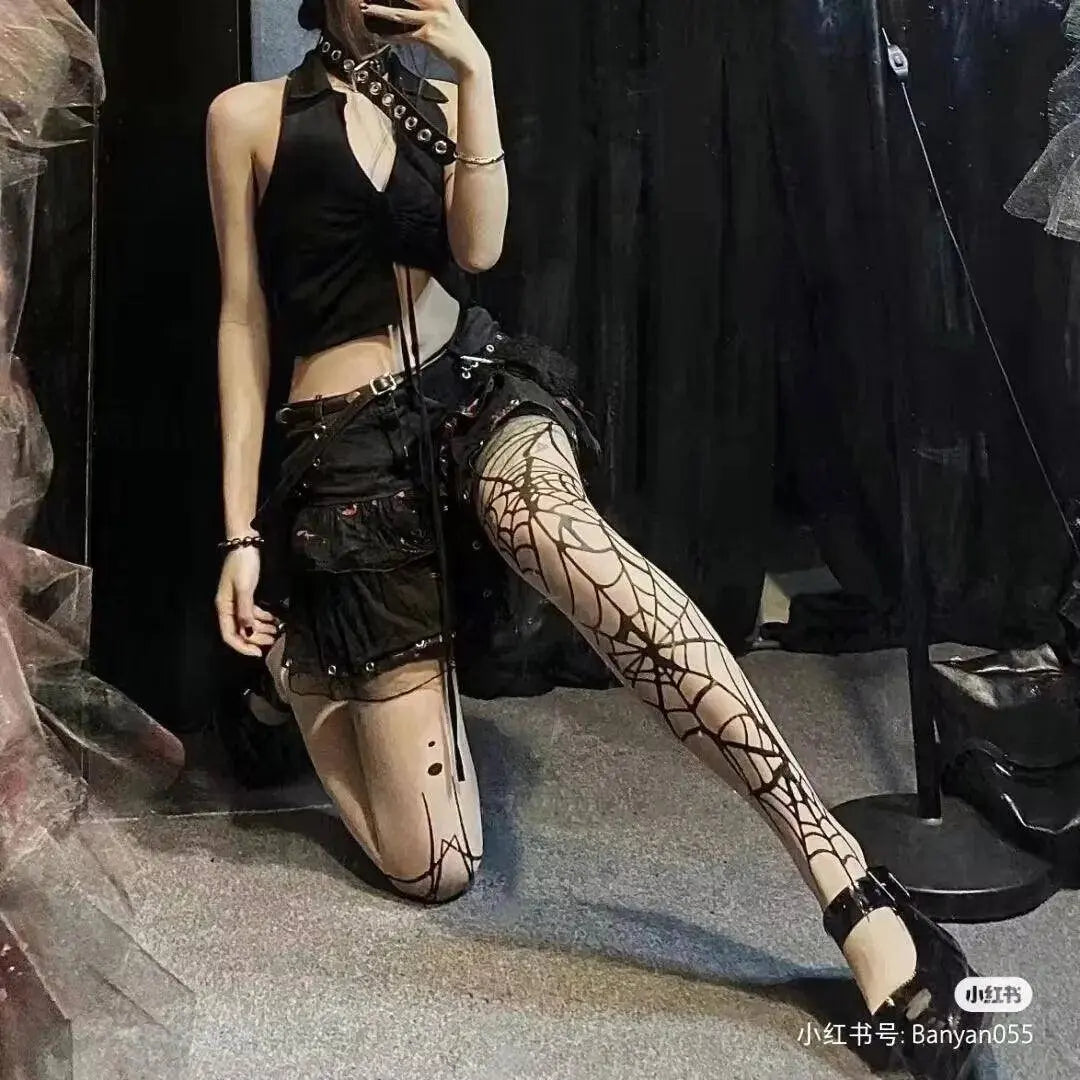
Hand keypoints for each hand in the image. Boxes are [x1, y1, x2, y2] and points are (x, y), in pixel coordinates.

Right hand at [215, 547, 279, 657]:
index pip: (229, 635)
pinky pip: (253, 612)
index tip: (258, 653)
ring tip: (277, 631)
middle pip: (239, 631)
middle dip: (255, 638)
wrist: (245, 543)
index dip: (242, 646)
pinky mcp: (246, 595)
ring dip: (261, 629)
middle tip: (273, 641)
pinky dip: (263, 618)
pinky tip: (274, 620)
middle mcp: (228, 607)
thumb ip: (245, 611)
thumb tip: (247, 632)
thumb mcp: (244, 588)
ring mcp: (237, 601)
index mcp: (223, 607)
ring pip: (248, 622)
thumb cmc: (243, 565)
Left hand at [358, 0, 488, 74]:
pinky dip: (390, 36)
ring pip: (400, 14)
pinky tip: (380, 34)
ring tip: (366, 8)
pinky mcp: (428, 36)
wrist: (470, 58)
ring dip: (380, 11)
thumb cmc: (459, 37)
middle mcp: (437, 4)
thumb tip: (413, 3)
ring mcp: (432, 20)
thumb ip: (434, 4)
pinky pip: (404, 36)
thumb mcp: (449, 13)